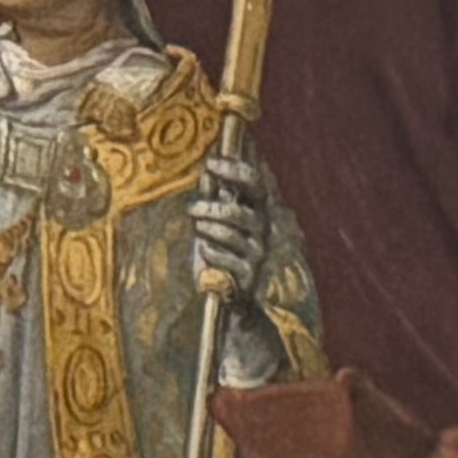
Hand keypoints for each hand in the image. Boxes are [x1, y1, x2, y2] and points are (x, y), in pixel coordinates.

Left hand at [187, 169, 272, 305]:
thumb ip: (216, 195)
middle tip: (193, 208)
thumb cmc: (221, 248)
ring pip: (231, 233)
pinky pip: (224, 258)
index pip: (256, 184)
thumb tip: (209, 168)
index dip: (235, 170)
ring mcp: (258, 252)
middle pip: (244, 213)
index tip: (210, 163)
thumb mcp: (216, 217)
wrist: (231, 293)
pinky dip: (210, 252)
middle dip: (216, 207)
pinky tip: (205, 252)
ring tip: (197, 228)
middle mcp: (263, 230)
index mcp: (258, 210)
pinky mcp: (249, 274)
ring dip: (208, 228)